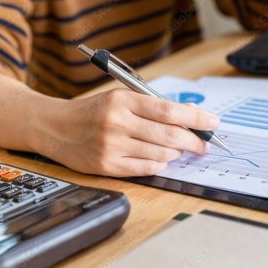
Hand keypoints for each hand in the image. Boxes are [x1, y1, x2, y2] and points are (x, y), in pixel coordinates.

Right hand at [33, 89, 219, 176]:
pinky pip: (145, 169)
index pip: (169, 110)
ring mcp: (111, 146)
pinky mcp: (106, 165)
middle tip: (203, 145)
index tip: (213, 123)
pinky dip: (160, 165)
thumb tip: (188, 116)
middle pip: (169, 135)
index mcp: (123, 100)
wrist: (54, 126)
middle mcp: (117, 122)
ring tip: (178, 151)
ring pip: (160, 155)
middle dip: (194, 142)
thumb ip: (151, 107)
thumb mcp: (120, 98)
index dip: (196, 118)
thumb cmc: (93, 111)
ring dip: (176, 154)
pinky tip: (163, 160)